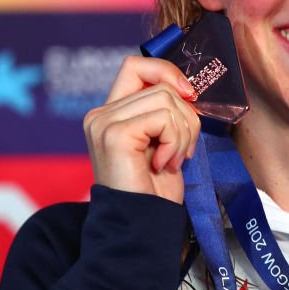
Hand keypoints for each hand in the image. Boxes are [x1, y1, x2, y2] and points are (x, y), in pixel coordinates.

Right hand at [83, 56, 199, 202]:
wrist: (141, 224)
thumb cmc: (154, 188)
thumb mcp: (163, 139)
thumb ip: (166, 110)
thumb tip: (188, 86)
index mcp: (110, 112)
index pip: (136, 65)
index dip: (166, 71)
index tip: (188, 94)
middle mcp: (100, 114)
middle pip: (161, 85)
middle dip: (186, 117)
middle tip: (182, 150)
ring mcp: (103, 123)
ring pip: (166, 99)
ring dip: (183, 132)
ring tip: (174, 159)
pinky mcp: (114, 134)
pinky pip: (164, 118)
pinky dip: (175, 142)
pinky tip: (164, 164)